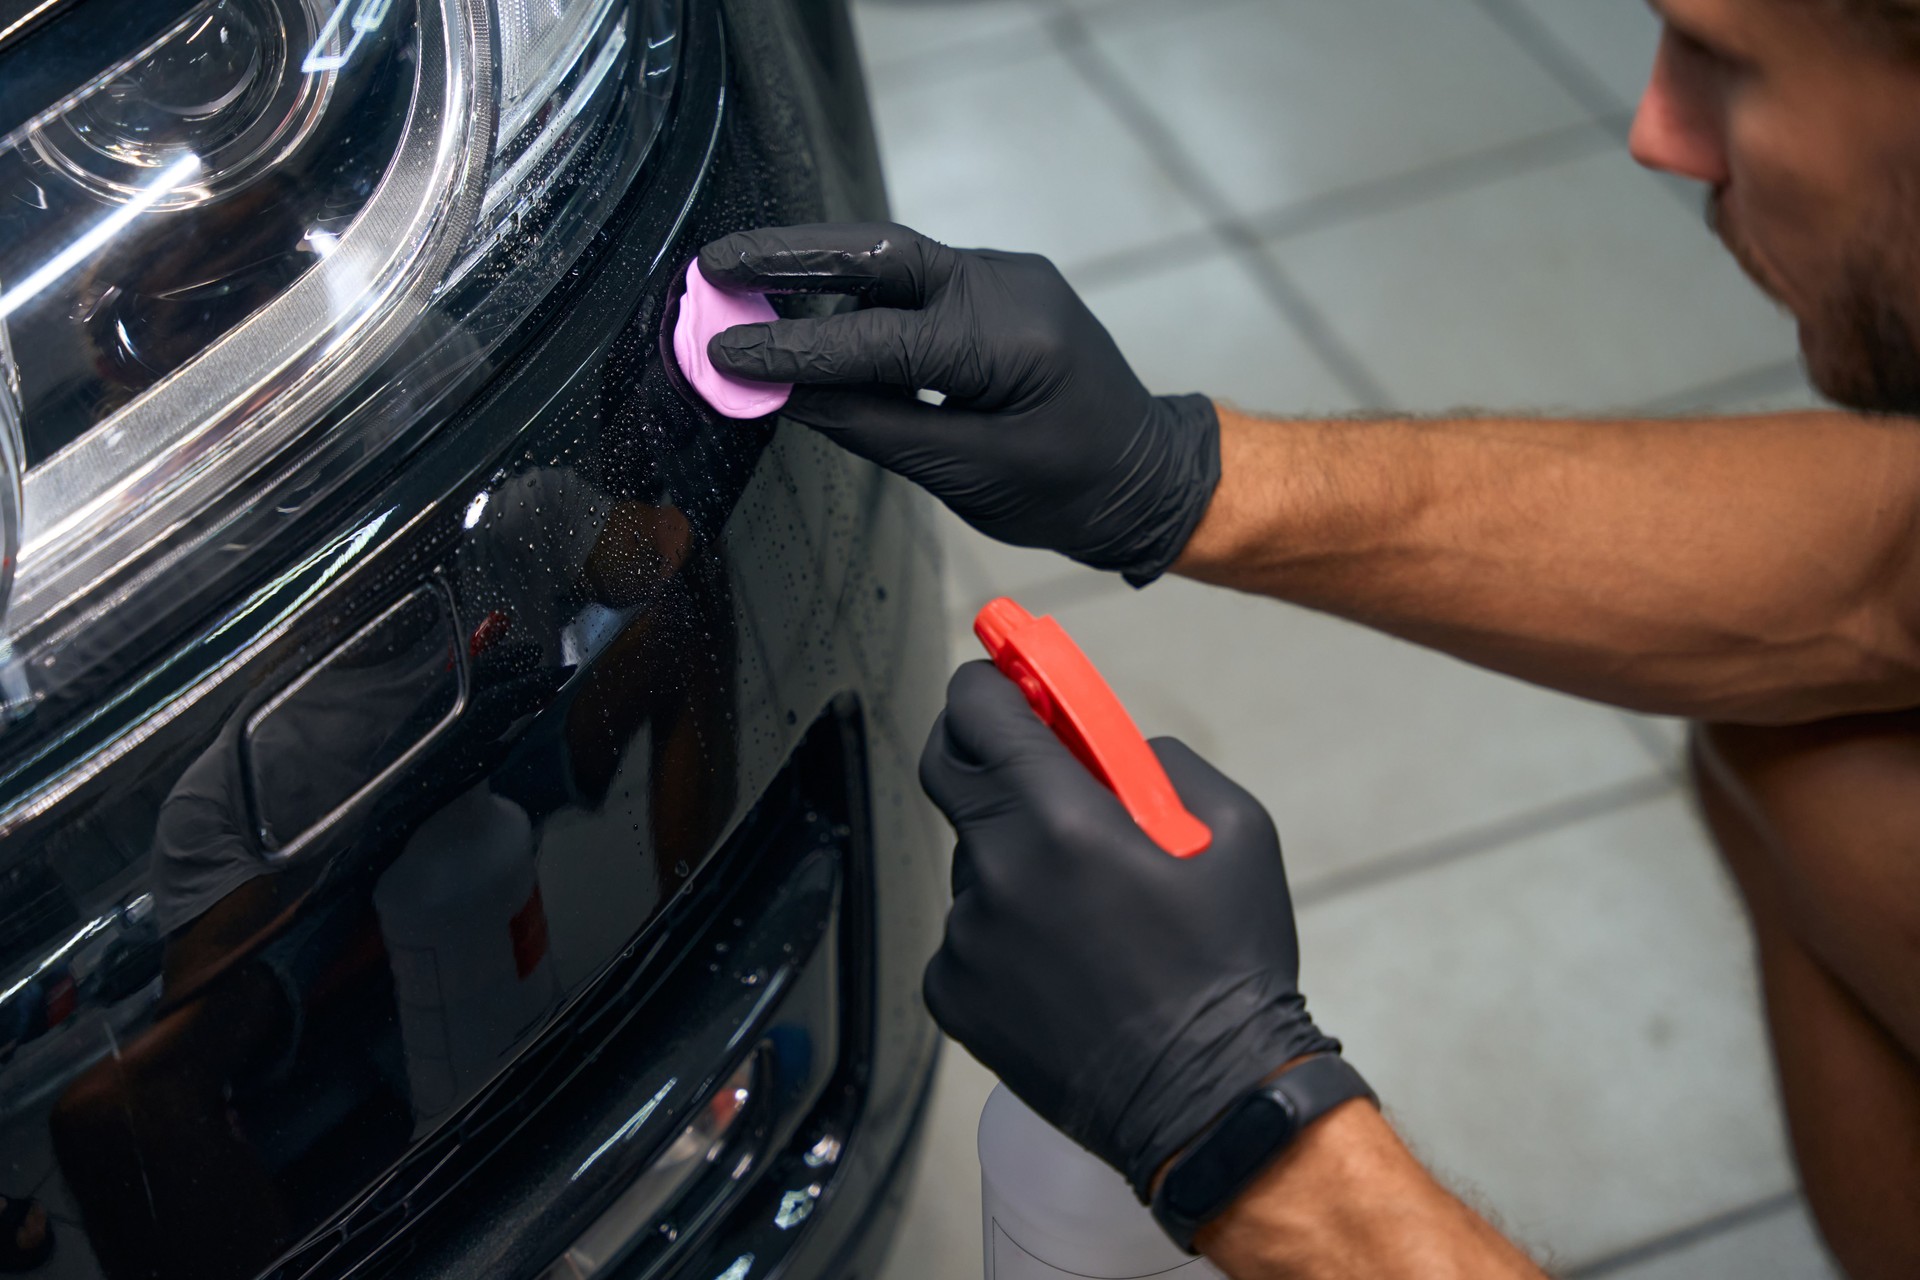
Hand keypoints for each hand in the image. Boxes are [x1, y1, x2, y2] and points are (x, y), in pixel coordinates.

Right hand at [698, 223, 1220, 582]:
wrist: (1149, 476)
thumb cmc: (1073, 490)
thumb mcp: (970, 474)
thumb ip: (876, 427)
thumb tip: (788, 396)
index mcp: (1010, 340)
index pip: (877, 339)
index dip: (792, 348)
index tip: (724, 351)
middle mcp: (1007, 286)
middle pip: (879, 254)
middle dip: (791, 256)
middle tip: (714, 264)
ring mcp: (1005, 278)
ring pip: (892, 264)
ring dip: (818, 276)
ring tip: (741, 287)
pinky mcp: (997, 289)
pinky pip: (915, 285)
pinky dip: (858, 301)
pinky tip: (809, 315)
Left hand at [918, 661, 1340, 1198]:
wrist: (1210, 1100)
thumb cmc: (1231, 969)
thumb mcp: (1237, 831)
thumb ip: (1162, 764)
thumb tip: (1110, 748)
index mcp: (1062, 820)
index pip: (978, 710)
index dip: (988, 684)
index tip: (1003, 680)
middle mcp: (998, 870)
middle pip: (947, 768)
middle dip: (980, 748)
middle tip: (1024, 760)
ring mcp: (967, 936)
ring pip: (973, 861)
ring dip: (1012, 859)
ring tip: (1085, 910)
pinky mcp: (953, 993)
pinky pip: (967, 933)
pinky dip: (1004, 932)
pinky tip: (1064, 965)